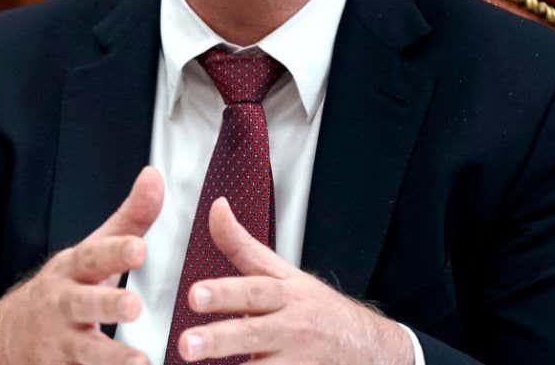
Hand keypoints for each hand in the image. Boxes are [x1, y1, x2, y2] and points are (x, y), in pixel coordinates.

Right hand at [0, 166, 163, 364]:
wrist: (4, 338)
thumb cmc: (63, 288)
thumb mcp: (90, 252)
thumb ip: (129, 220)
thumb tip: (154, 177)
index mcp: (73, 270)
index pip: (93, 257)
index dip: (116, 252)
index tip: (139, 248)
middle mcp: (63, 305)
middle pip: (83, 303)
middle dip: (107, 305)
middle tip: (134, 306)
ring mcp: (60, 343)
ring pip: (85, 351)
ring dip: (111, 358)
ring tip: (141, 361)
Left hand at [176, 197, 413, 364]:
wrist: (367, 345)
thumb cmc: (314, 307)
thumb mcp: (282, 274)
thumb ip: (243, 246)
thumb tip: (217, 206)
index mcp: (284, 295)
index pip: (252, 290)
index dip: (223, 292)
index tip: (193, 295)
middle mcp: (290, 328)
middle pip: (254, 333)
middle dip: (219, 339)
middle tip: (186, 345)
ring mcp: (298, 361)